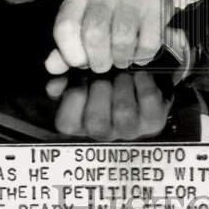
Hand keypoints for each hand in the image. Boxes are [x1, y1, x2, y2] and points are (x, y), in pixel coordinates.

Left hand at [44, 0, 173, 74]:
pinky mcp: (155, 5)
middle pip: (94, 36)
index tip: (80, 61)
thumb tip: (53, 66)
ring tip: (121, 58)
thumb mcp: (82, 20)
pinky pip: (148, 43)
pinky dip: (142, 56)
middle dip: (98, 61)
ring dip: (121, 60)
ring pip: (122, 41)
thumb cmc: (108, 7)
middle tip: (103, 64)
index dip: (71, 54)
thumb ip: (66, 45)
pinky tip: (138, 52)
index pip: (66, 28)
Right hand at [46, 70, 171, 139]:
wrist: (142, 82)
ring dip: (122, 84)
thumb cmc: (106, 81)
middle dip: (100, 88)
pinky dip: (143, 81)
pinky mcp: (154, 120)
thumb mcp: (81, 78)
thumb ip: (62, 77)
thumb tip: (54, 81)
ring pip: (123, 112)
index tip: (82, 77)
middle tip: (105, 73)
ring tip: (123, 73)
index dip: (74, 95)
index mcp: (81, 127)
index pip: (67, 123)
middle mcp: (105, 135)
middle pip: (96, 121)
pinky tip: (140, 74)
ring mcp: (131, 131)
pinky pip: (148, 100)